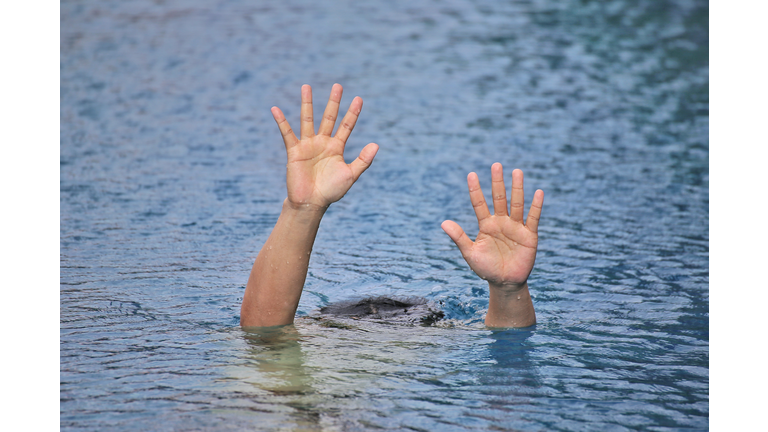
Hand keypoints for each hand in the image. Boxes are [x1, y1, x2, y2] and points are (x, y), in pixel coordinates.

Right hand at [271, 84, 378, 208]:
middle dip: (334, 102)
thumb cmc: (331, 191)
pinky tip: (275, 109)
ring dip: (307, 103)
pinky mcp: (294, 151)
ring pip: (308, 120)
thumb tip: (376, 144)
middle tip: (338, 86)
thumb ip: (363, 160)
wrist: (311, 203)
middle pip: (329, 117)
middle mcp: (322, 143)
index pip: (346, 126)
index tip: (359, 98)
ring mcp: (308, 145)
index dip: (353, 113)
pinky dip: (281, 122)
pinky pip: (287, 134)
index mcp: (336, 147)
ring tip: (306, 86)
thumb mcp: (351, 175)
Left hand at [441, 163, 543, 291]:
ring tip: (516, 171)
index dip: (475, 190)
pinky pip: (532, 218)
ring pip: (516, 204)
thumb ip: (459, 237)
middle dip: (497, 182)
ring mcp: (516, 227)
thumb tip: (443, 222)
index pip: (479, 204)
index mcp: (486, 225)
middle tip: (496, 165)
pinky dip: (535, 206)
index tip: (471, 174)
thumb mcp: (470, 253)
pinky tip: (538, 192)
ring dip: (517, 188)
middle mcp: (501, 222)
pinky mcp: (529, 235)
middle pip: (499, 198)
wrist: (504, 283)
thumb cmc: (486, 268)